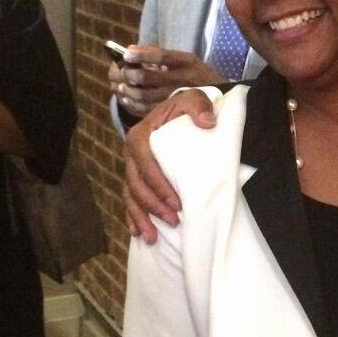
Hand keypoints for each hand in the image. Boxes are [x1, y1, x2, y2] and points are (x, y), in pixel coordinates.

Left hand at [109, 45, 225, 117]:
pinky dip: (131, 104)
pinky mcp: (172, 114)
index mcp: (187, 62)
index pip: (161, 56)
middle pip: (148, 78)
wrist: (221, 100)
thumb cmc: (196, 76)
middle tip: (120, 72)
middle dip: (129, 74)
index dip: (142, 55)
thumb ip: (161, 55)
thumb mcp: (186, 61)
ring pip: (144, 96)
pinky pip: (146, 110)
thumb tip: (130, 51)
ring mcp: (177, 99)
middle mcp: (183, 80)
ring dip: (127, 90)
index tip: (126, 53)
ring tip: (119, 85)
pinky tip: (125, 98)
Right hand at [123, 88, 217, 241]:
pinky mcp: (136, 177)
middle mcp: (131, 152)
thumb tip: (207, 122)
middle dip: (152, 206)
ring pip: (131, 196)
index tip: (176, 202)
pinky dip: (133, 217)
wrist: (180, 113)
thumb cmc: (186, 109)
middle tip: (173, 221)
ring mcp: (132, 167)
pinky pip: (130, 200)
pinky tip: (138, 233)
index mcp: (141, 135)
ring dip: (141, 217)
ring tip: (152, 238)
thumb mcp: (194, 99)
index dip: (158, 185)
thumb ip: (199, 106)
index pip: (146, 164)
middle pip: (137, 184)